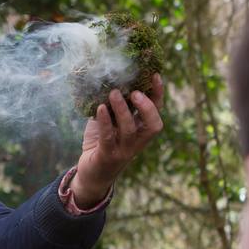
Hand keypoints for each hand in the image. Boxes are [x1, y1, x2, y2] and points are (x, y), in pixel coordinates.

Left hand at [70, 75, 164, 208]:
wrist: (90, 173)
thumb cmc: (102, 142)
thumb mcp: (111, 121)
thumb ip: (115, 105)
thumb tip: (112, 77)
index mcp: (141, 132)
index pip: (157, 112)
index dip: (158, 95)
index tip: (155, 75)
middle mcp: (137, 142)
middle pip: (153, 125)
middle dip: (147, 107)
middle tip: (135, 91)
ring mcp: (123, 151)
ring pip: (130, 130)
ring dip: (123, 110)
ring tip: (113, 93)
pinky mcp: (107, 156)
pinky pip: (107, 138)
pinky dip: (104, 122)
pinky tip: (99, 108)